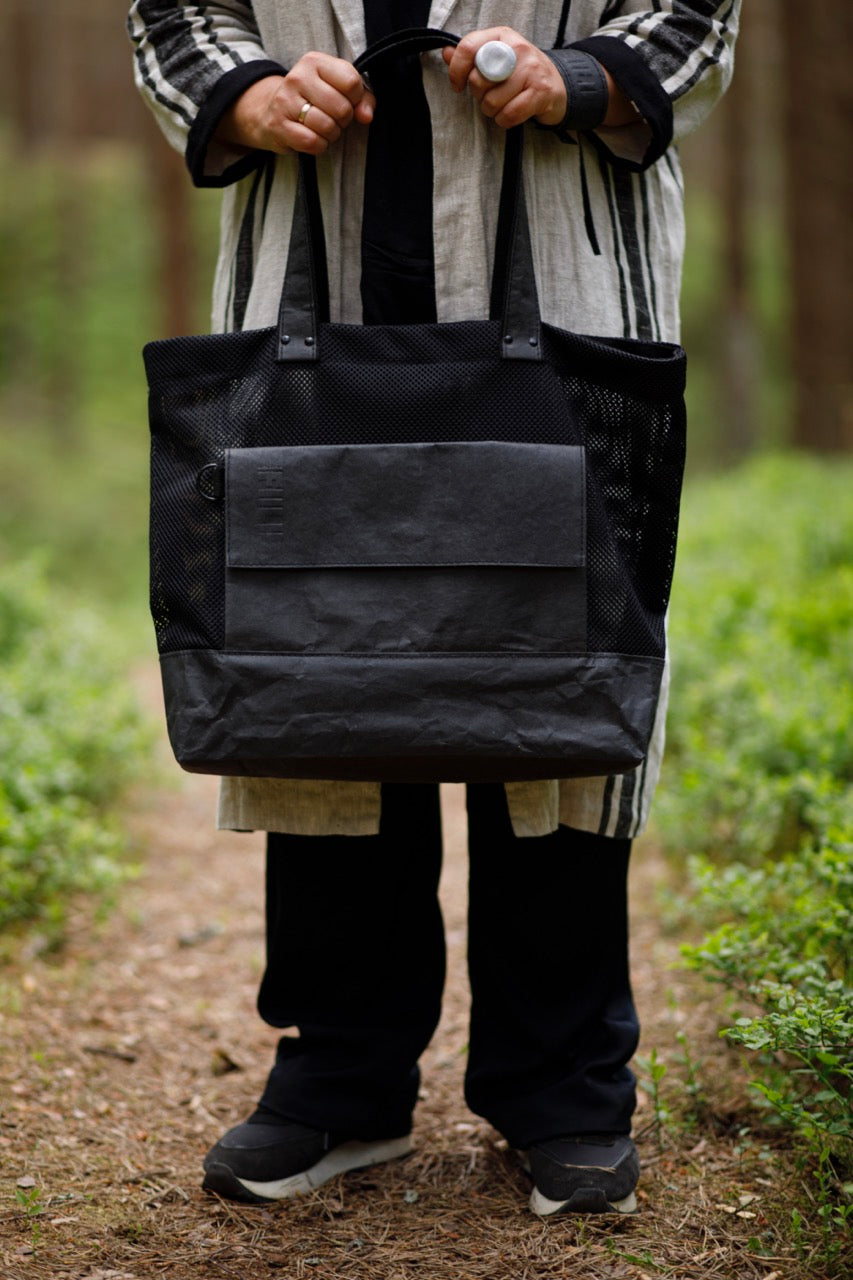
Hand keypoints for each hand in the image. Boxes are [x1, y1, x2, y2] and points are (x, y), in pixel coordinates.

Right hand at [216, 53, 375, 156]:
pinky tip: (312, 138)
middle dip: (344, 120)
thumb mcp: (337, 88)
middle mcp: (298, 77)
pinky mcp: (278, 124)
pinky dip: (318, 146)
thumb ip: (362, 98)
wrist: (270, 112)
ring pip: (327, 127)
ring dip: (331, 134)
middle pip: (342, 108)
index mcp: (315, 62)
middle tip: (333, 118)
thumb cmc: (312, 100)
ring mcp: (286, 101)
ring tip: (323, 128)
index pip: (351, 82)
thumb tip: (366, 116)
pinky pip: (312, 142)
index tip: (347, 101)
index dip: (356, 98)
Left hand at [442, 27, 566, 127]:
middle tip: (491, 94)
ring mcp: (531, 70)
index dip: (456, 71)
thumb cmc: (519, 74)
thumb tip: (446, 53)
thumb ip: (471, 57)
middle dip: (479, 96)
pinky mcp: (540, 92)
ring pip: (492, 102)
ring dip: (492, 111)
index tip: (457, 86)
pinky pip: (509, 115)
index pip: (468, 48)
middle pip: (478, 80)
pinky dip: (505, 120)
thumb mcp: (495, 59)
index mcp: (501, 37)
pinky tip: (511, 113)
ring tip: (503, 104)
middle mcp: (517, 49)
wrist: (556, 86)